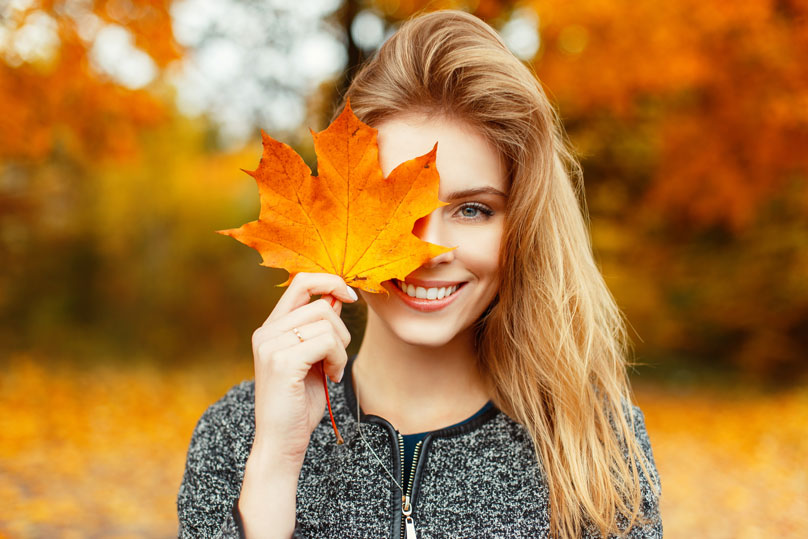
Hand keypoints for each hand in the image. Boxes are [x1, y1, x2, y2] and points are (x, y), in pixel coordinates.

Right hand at [239, 273, 356, 537]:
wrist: (280, 442)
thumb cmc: (298, 404)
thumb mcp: (312, 358)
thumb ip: (319, 328)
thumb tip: (337, 298)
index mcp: (270, 328)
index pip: (300, 282)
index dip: (329, 282)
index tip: (350, 296)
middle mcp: (266, 332)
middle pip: (319, 302)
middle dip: (342, 328)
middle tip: (337, 356)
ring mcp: (271, 345)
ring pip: (325, 321)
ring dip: (340, 347)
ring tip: (332, 369)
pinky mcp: (282, 362)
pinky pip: (325, 342)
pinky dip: (337, 358)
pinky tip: (331, 376)